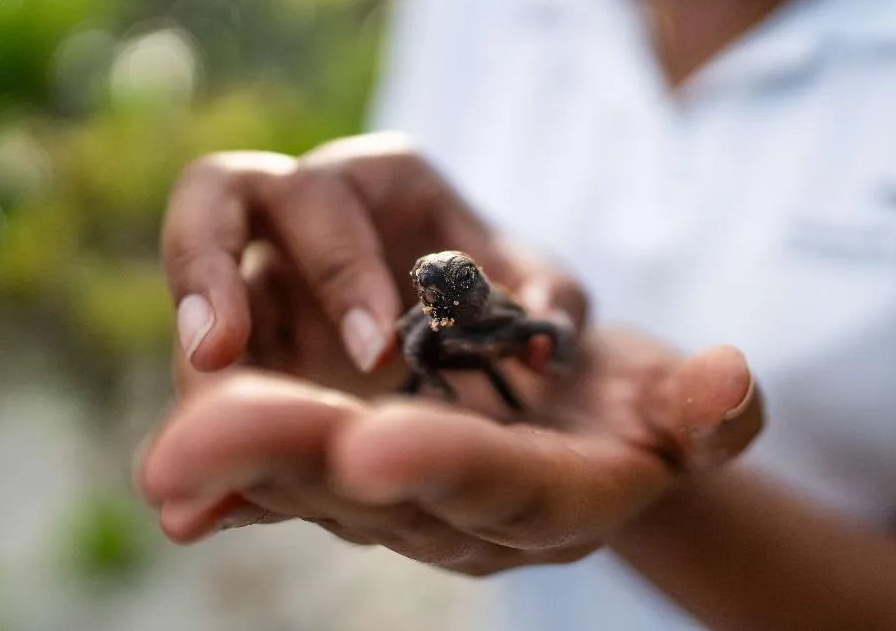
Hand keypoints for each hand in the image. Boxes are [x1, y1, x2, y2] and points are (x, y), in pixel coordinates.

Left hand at [136, 329, 761, 575]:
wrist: (585, 438)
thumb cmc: (646, 420)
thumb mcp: (698, 415)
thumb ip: (715, 410)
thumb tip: (725, 381)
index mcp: (554, 500)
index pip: (500, 488)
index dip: (445, 466)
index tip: (377, 446)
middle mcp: (465, 514)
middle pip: (377, 489)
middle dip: (295, 459)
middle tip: (199, 446)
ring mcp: (403, 500)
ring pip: (316, 487)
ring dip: (242, 462)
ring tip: (169, 450)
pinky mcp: (358, 472)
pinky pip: (288, 489)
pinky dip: (237, 484)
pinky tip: (174, 479)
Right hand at [160, 132, 586, 397]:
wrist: (485, 334)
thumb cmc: (510, 291)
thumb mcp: (542, 294)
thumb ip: (547, 311)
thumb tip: (536, 357)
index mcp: (376, 181)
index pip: (328, 191)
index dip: (339, 268)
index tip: (376, 354)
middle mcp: (302, 213)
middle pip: (216, 197)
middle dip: (210, 269)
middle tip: (216, 350)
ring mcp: (263, 274)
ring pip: (191, 288)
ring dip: (185, 352)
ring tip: (185, 437)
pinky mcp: (248, 340)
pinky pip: (206, 371)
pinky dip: (198, 425)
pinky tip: (192, 501)